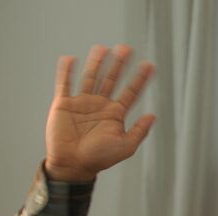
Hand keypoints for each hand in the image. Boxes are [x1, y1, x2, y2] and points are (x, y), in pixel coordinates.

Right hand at [45, 44, 155, 181]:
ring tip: (103, 49)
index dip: (140, 79)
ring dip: (97, 63)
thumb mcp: (125, 147)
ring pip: (91, 77)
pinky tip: (70, 59)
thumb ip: (139, 131)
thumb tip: (153, 116)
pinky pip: (65, 84)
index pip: (131, 92)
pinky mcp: (64, 104)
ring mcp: (82, 103)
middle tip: (127, 48)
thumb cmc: (99, 158)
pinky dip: (66, 71)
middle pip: (112, 79)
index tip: (149, 65)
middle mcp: (100, 105)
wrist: (73, 164)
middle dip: (119, 65)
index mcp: (115, 114)